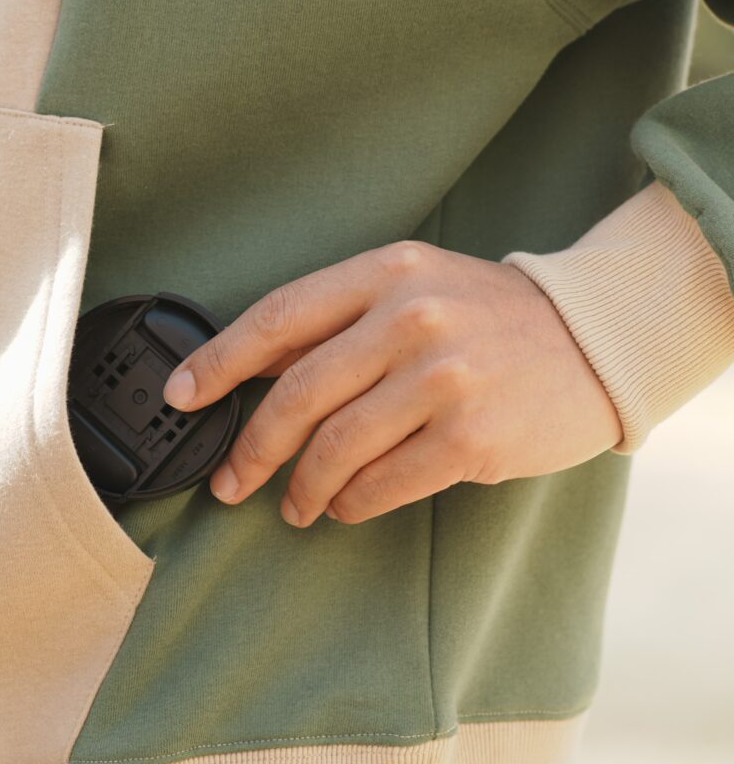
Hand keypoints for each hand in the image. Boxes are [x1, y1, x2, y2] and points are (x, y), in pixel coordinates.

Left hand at [161, 238, 623, 527]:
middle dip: (251, 446)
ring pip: (335, 447)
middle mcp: (411, 318)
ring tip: (294, 504)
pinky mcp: (472, 437)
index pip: (280, 316)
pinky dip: (352, 502)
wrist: (592, 339)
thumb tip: (258, 372)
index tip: (182, 394)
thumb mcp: (417, 286)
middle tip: (230, 479)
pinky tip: (347, 504)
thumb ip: (344, 319)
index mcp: (388, 271)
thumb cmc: (489, 315)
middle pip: (298, 393)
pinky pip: (383, 484)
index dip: (220, 360)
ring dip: (302, 487)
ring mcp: (443, 378)